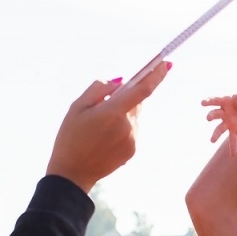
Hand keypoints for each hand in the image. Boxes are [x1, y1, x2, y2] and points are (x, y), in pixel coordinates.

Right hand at [46, 62, 170, 190]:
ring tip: (99, 126)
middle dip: (127, 96)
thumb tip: (120, 82)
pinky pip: (132, 130)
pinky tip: (104, 137)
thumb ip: (99, 89)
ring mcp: (132, 139)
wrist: (72, 172)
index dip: (156, 75)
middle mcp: (128, 126)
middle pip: (137, 102)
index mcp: (113, 112)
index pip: (143, 89)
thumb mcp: (77, 106)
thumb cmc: (70, 136)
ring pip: (134, 116)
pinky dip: (122, 127)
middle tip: (109, 101)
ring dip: (123, 113)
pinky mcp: (133, 150)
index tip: (166, 63)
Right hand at [202, 87, 236, 155]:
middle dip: (212, 115)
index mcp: (224, 101)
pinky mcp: (233, 129)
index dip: (209, 101)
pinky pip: (232, 139)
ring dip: (216, 134)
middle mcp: (223, 112)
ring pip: (220, 128)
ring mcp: (227, 122)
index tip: (203, 102)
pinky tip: (233, 155)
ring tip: (212, 140)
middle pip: (216, 114)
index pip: (215, 100)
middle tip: (208, 118)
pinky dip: (233, 146)